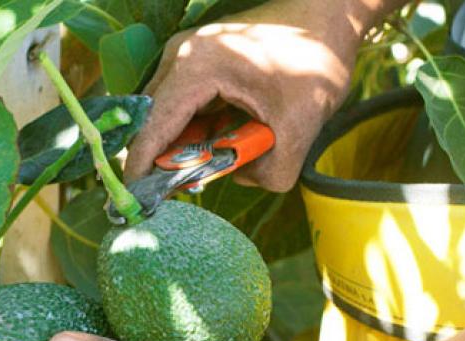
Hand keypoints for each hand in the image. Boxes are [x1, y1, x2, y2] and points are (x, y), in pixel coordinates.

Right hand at [124, 0, 364, 191]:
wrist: (328, 16)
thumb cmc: (315, 61)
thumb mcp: (300, 127)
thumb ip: (270, 171)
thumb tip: (240, 179)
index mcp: (197, 68)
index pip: (153, 127)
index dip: (140, 167)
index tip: (136, 199)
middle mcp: (180, 55)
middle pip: (151, 120)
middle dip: (160, 159)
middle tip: (173, 192)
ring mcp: (185, 53)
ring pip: (164, 113)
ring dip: (178, 144)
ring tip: (202, 167)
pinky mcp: (195, 58)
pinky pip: (179, 103)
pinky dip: (190, 129)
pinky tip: (214, 142)